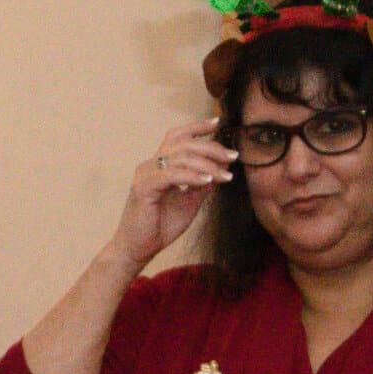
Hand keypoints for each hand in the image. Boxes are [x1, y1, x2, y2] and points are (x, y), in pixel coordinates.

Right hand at [118, 125, 235, 265]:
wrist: (139, 250)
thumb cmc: (160, 226)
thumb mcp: (189, 201)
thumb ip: (202, 183)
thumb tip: (221, 166)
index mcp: (159, 166)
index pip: (177, 137)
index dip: (197, 127)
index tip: (218, 123)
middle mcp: (150, 165)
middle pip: (184, 143)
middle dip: (212, 147)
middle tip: (233, 157)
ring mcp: (145, 175)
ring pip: (181, 157)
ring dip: (208, 164)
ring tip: (226, 175)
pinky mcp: (143, 188)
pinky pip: (172, 175)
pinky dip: (192, 176)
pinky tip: (208, 180)